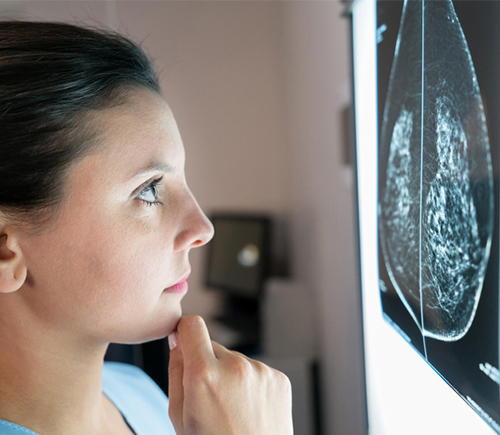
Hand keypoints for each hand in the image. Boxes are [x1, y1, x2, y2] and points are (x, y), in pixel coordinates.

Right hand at [167, 315, 292, 434]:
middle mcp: (236, 367)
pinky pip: (256, 371)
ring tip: (234, 410)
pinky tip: (250, 410)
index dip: (185, 333)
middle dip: (208, 365)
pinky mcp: (279, 379)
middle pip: (213, 347)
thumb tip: (177, 339)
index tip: (184, 341)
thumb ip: (175, 370)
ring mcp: (261, 372)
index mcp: (204, 376)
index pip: (192, 326)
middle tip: (211, 399)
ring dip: (231, 377)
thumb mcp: (178, 416)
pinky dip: (251, 385)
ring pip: (236, 360)